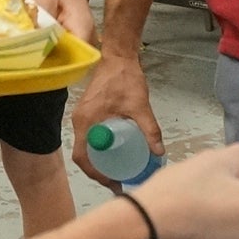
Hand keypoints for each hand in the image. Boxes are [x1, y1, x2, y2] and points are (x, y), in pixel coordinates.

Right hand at [70, 50, 159, 188]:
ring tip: (119, 172)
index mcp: (85, 122)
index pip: (82, 156)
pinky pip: (91, 138)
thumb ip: (149, 130)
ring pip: (87, 148)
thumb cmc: (125, 78)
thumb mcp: (139, 106)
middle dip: (99, 172)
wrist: (118, 56)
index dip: (95, 173)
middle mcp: (80, 122)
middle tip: (119, 182)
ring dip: (100, 162)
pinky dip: (101, 150)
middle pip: (84, 155)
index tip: (113, 181)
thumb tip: (159, 152)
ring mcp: (83, 118)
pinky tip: (117, 154)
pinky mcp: (89, 114)